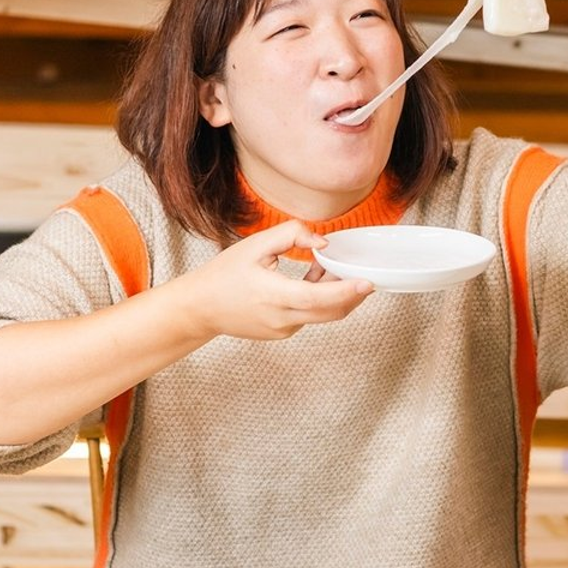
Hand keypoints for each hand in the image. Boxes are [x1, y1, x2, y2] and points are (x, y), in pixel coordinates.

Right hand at [181, 220, 373, 340]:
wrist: (201, 307)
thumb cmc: (225, 274)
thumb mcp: (255, 245)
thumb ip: (291, 235)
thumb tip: (323, 243)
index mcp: (274, 295)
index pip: (318, 297)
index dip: (345, 291)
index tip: (367, 283)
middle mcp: (282, 318)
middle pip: (330, 312)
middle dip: (353, 295)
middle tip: (365, 275)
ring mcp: (283, 329)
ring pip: (322, 315)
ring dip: (335, 296)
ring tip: (332, 269)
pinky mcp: (282, 333)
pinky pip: (309, 317)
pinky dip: (318, 301)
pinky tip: (313, 281)